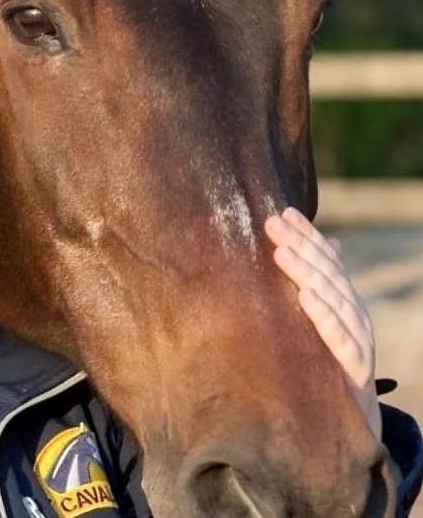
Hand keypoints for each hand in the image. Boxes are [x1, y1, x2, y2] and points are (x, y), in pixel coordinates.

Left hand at [265, 207, 380, 440]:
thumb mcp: (323, 319)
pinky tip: (306, 298)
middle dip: (299, 245)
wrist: (352, 418)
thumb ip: (319, 283)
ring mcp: (358, 338)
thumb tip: (327, 242)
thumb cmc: (329, 359)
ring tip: (281, 253)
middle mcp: (353, 312)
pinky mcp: (355, 368)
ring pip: (334, 299)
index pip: (325, 259)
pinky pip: (340, 340)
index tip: (281, 212)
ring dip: (307, 273)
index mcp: (343, 298)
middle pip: (326, 272)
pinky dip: (324, 317)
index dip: (305, 235)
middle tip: (271, 223)